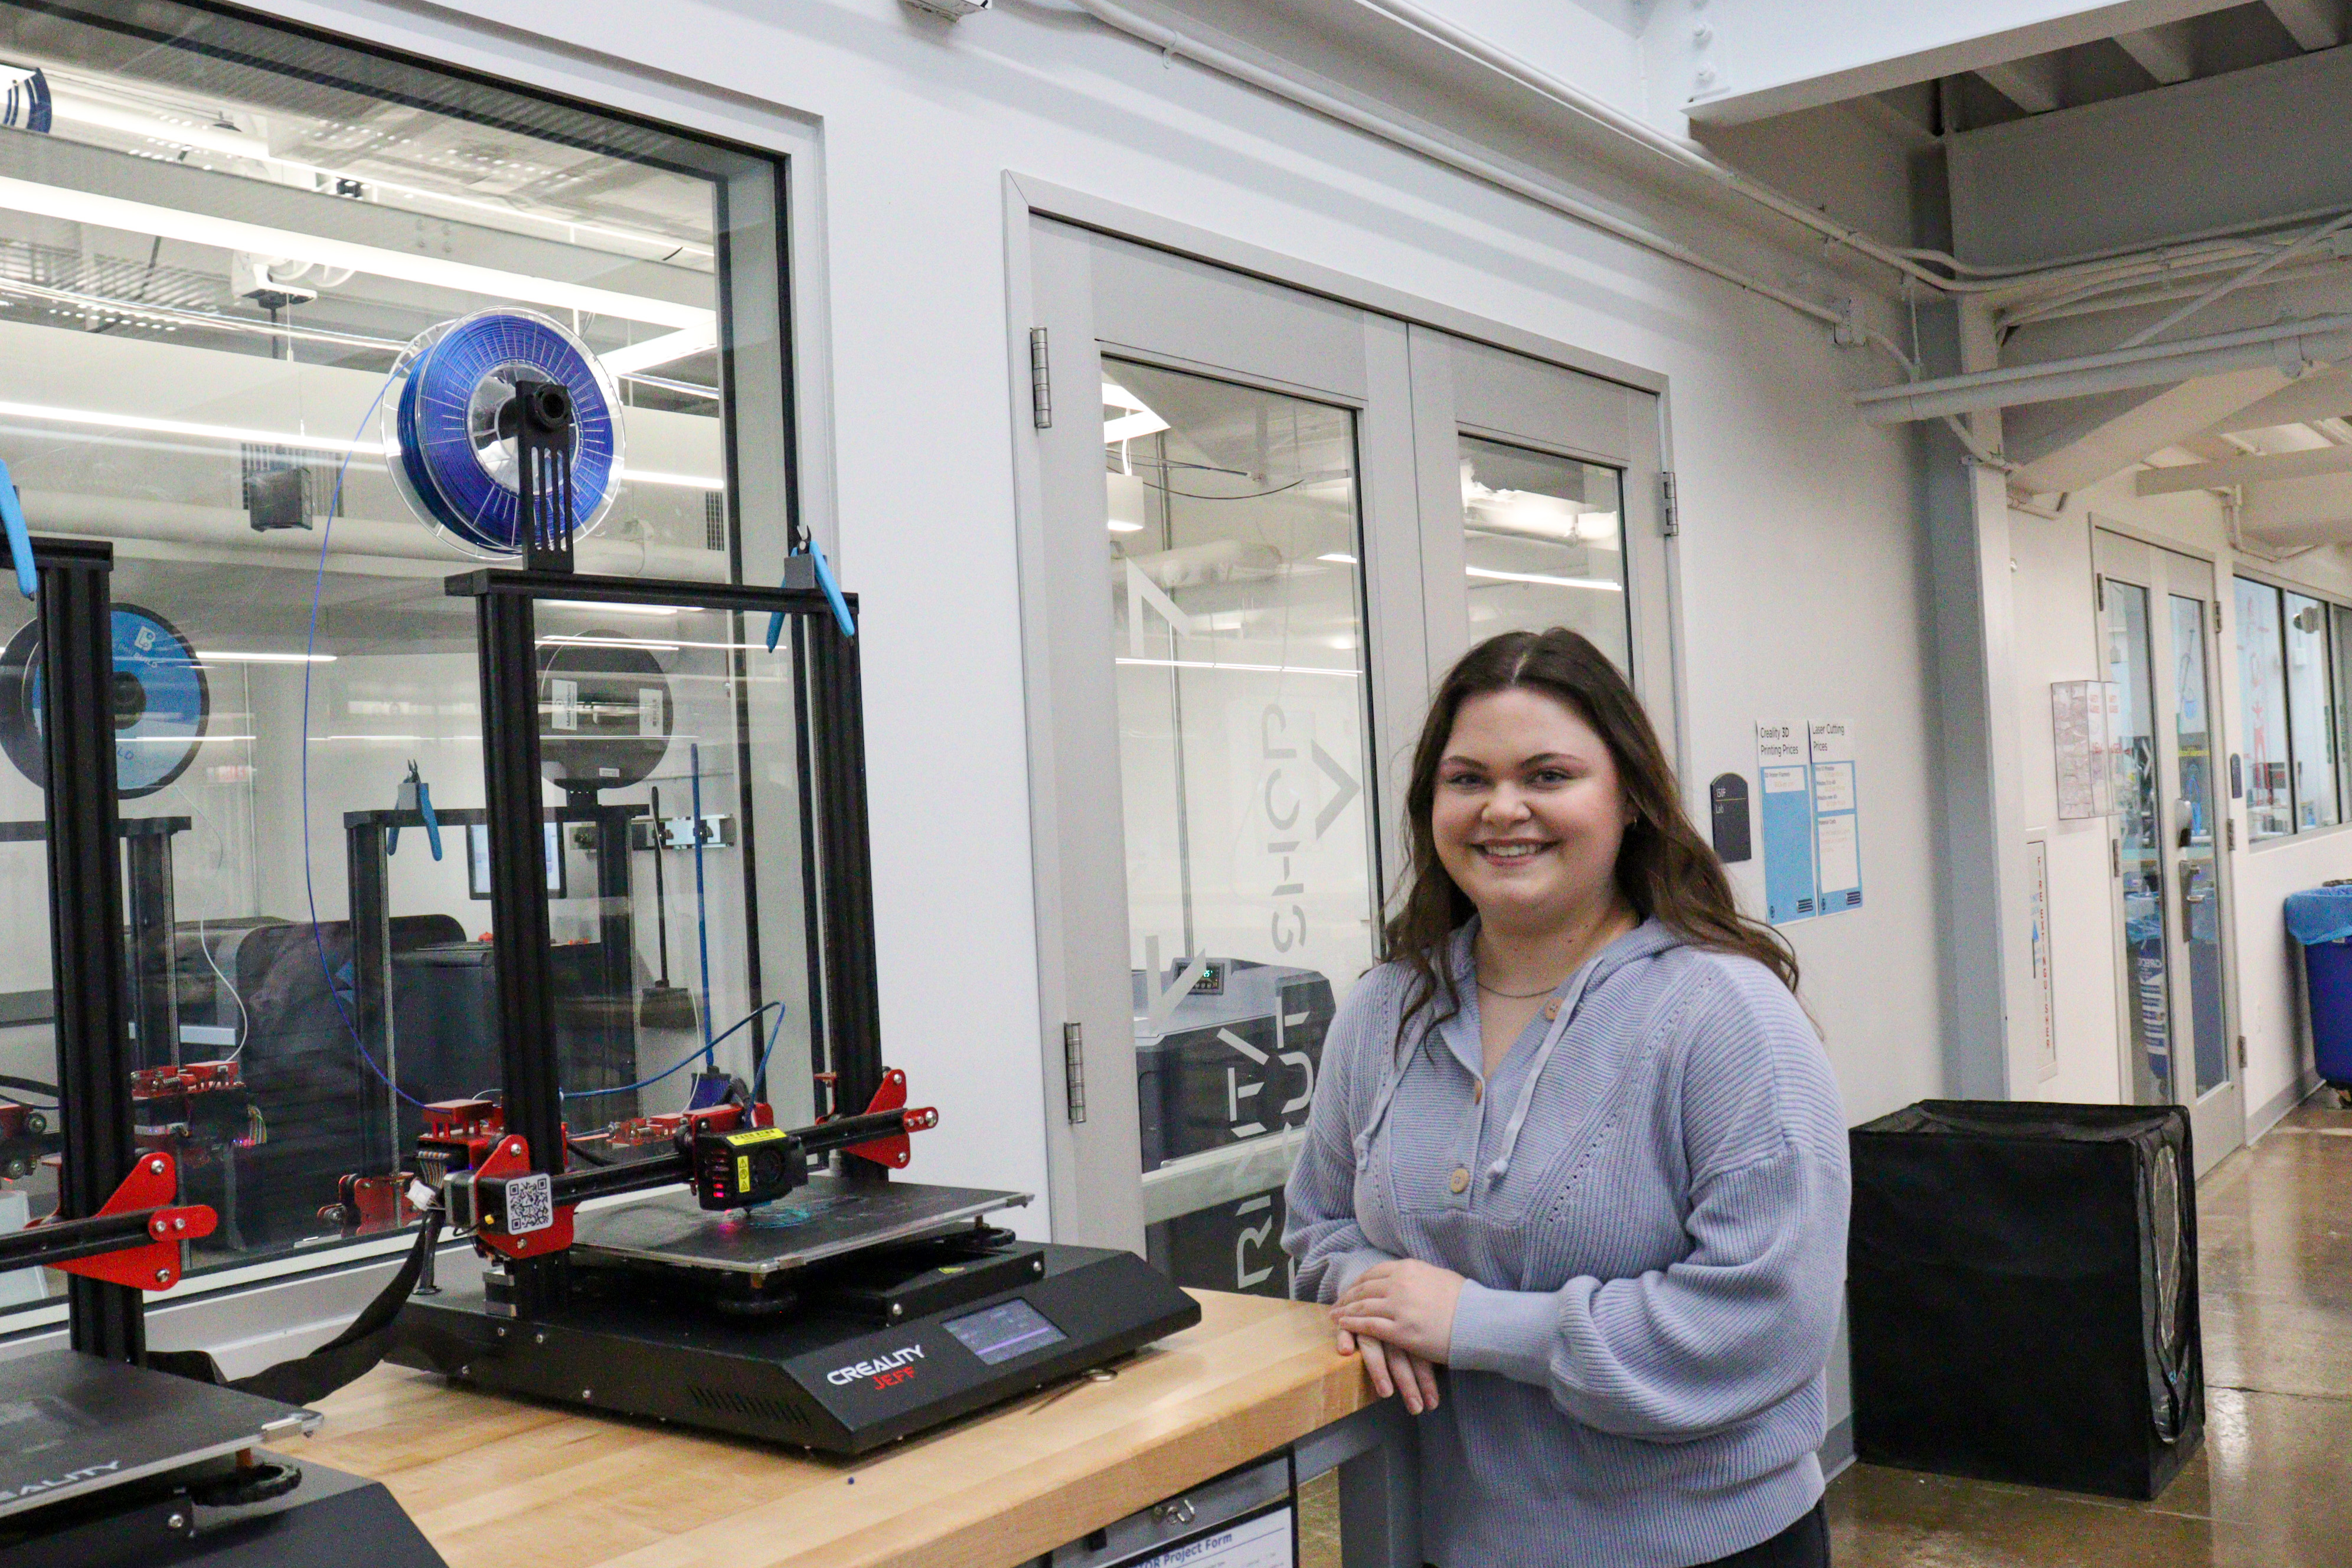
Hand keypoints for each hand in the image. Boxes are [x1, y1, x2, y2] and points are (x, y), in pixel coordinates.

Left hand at [1332, 1258, 1465, 1365]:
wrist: (1479, 1321)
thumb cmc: (1465, 1301)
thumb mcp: (1438, 1276)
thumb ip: (1418, 1276)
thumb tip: (1409, 1276)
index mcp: (1409, 1268)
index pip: (1373, 1273)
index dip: (1357, 1283)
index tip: (1349, 1290)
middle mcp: (1400, 1284)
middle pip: (1363, 1289)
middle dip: (1346, 1297)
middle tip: (1335, 1304)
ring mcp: (1398, 1307)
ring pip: (1362, 1306)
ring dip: (1344, 1311)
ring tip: (1334, 1317)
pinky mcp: (1400, 1330)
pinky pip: (1368, 1326)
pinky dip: (1352, 1325)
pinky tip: (1344, 1327)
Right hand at [1334, 1323, 1442, 1413]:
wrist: (1375, 1290)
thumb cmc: (1399, 1318)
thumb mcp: (1415, 1333)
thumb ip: (1424, 1352)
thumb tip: (1438, 1387)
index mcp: (1408, 1328)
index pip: (1420, 1356)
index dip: (1426, 1381)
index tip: (1433, 1405)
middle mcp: (1389, 1325)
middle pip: (1398, 1355)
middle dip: (1408, 1383)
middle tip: (1415, 1408)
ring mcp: (1367, 1322)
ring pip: (1373, 1346)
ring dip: (1379, 1370)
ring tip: (1386, 1393)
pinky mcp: (1347, 1320)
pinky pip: (1345, 1328)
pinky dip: (1345, 1337)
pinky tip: (1346, 1351)